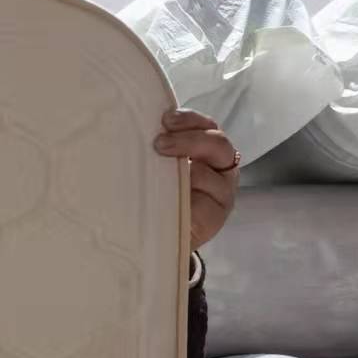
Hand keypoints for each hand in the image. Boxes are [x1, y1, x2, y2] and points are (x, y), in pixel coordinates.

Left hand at [153, 109, 239, 250]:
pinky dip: (192, 192)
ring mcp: (222, 192)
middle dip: (189, 138)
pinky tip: (171, 194)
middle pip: (217, 143)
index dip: (189, 119)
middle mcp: (218, 168)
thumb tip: (135, 129)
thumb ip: (158, 150)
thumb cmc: (156, 197)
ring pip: (213, 169)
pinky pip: (209, 199)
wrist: (157, 237)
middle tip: (159, 143)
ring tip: (160, 166)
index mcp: (206, 150)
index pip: (206, 126)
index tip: (165, 119)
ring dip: (188, 165)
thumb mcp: (156, 168)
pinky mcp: (217, 215)